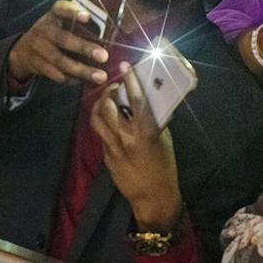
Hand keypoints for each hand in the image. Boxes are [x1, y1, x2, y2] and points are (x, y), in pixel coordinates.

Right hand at [7, 0, 113, 88]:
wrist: (23, 50)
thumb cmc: (52, 32)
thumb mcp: (59, 20)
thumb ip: (77, 21)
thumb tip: (105, 31)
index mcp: (53, 16)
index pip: (61, 9)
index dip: (73, 12)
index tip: (87, 17)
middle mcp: (45, 30)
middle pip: (63, 39)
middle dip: (84, 48)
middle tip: (104, 56)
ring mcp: (39, 48)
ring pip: (61, 61)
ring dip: (82, 70)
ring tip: (100, 76)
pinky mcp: (37, 65)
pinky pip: (56, 74)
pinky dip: (73, 79)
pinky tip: (86, 81)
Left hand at [92, 61, 182, 231]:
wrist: (153, 196)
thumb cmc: (165, 166)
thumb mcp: (164, 140)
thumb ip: (154, 121)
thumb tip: (147, 104)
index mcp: (146, 130)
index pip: (135, 99)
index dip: (129, 80)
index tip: (124, 66)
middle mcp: (126, 137)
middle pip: (108, 106)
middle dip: (108, 92)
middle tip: (113, 87)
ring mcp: (113, 147)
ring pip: (97, 119)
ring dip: (100, 106)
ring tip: (106, 101)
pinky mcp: (106, 157)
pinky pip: (101, 134)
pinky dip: (103, 124)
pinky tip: (109, 122)